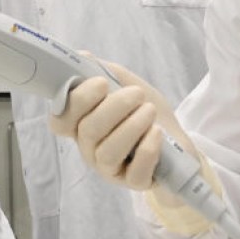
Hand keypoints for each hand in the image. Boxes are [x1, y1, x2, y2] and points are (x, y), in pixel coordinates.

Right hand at [49, 59, 196, 192]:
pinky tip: (157, 133)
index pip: (59, 121)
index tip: (100, 83)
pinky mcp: (134, 183)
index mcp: (82, 124)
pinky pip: (135, 172)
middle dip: (114, 107)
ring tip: (150, 111)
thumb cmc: (146, 112)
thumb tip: (82, 55)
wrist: (179, 140)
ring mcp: (110, 169)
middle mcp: (90, 149)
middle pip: (87, 131)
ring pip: (107, 152)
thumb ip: (103, 71)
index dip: (75, 102)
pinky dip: (147, 149)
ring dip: (131, 127)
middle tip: (137, 93)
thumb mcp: (127, 84)